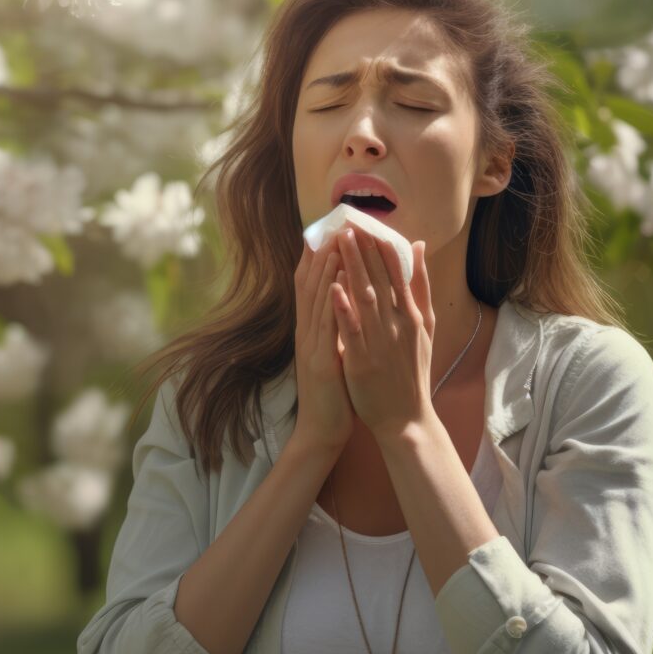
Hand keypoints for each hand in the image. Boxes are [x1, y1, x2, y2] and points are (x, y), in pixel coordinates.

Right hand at [292, 234, 353, 456]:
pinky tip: (338, 283)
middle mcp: (307, 332)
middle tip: (333, 224)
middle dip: (322, 253)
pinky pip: (326, 326)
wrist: (322, 429)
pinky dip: (331, 302)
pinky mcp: (320, 361)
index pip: (312, 285)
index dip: (318, 257)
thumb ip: (335, 326)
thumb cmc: (333, 391)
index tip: (329, 230)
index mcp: (312, 329)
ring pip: (317, 300)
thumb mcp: (332, 352)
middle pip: (310, 285)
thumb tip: (345, 301)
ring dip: (326, 270)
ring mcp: (311, 346)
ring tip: (337, 242)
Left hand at [330, 227, 435, 439]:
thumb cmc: (413, 372)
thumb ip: (421, 288)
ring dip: (352, 268)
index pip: (397, 273)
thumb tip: (418, 248)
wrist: (406, 418)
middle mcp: (398, 324)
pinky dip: (343, 307)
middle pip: (379, 279)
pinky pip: (351, 329)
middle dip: (364, 249)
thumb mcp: (426, 328)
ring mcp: (380, 341)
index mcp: (411, 315)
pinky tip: (333, 287)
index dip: (382, 247)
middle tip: (350, 223)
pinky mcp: (362, 360)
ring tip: (340, 241)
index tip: (370, 223)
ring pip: (365, 298)